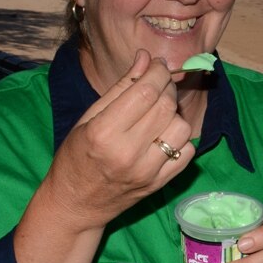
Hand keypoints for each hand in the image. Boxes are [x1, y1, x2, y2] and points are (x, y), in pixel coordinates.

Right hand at [40, 49, 193, 231]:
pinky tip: (164, 135)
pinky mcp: (159, 184)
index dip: (157, 72)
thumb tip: (145, 57)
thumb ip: (121, 87)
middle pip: (165, 107)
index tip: (157, 65)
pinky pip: (187, 153)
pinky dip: (180, 138)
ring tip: (159, 112)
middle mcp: (127, 153)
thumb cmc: (76, 156)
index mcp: (103, 132)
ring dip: (174, 113)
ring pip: (181, 128)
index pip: (145, 92)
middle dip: (167, 87)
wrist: (75, 204)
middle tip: (159, 84)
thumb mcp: (89, 118)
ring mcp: (147, 171)